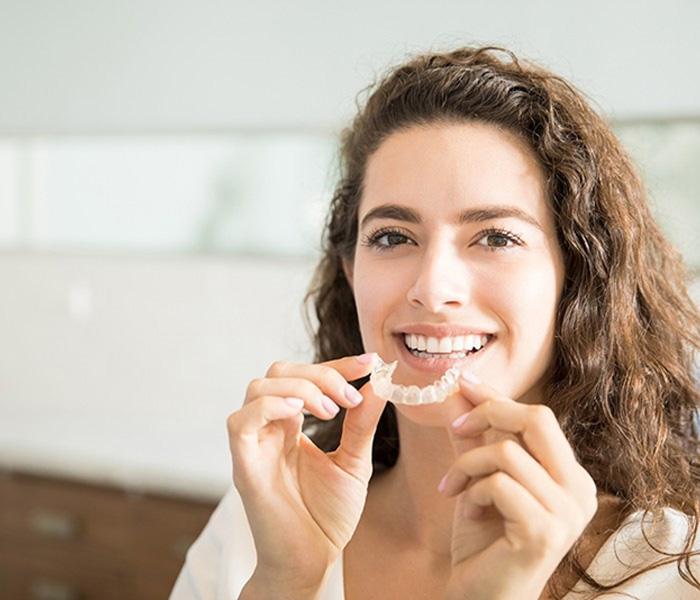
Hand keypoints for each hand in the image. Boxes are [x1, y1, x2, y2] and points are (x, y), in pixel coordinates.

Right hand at [227, 354, 386, 592]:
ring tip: (331, 411)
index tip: (369, 363)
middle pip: (278, 372)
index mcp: (291, 425)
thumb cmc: (327, 515)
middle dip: (320, 373)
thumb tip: (378, 384)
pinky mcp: (244, 465)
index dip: (335, 364)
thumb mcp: (354, 461)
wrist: (313, 560)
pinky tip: (301, 415)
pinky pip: (241, 421)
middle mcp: (269, 429)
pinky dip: (270, 406)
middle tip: (349, 396)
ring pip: (258, 387)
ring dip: (300, 388)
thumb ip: (361, 423)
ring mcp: (254, 445)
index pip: (304, 377)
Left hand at [440, 374, 597, 599]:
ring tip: (454, 487)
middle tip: (455, 428)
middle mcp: (580, 490)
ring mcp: (568, 512)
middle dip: (488, 413)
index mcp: (570, 475)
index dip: (498, 396)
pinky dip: (472, 490)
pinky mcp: (545, 531)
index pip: (538, 417)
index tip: (463, 381)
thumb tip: (459, 391)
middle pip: (537, 419)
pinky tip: (467, 511)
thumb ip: (475, 437)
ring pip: (507, 452)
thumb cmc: (484, 538)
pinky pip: (498, 483)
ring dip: (467, 464)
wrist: (481, 595)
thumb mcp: (478, 477)